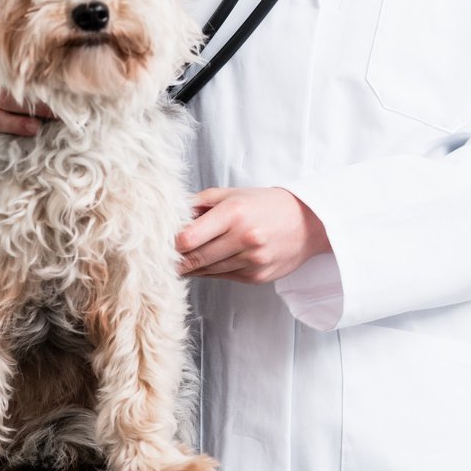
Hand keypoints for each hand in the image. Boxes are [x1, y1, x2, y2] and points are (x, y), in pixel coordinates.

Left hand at [175, 187, 331, 283]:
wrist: (308, 222)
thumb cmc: (266, 204)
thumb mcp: (233, 194)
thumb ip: (200, 202)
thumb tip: (172, 214)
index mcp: (234, 213)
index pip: (189, 238)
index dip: (171, 244)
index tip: (162, 243)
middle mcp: (244, 238)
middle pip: (195, 259)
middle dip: (176, 260)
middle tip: (162, 259)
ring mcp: (252, 260)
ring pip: (207, 271)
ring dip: (192, 268)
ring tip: (180, 262)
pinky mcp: (257, 277)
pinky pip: (223, 277)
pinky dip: (211, 272)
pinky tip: (207, 263)